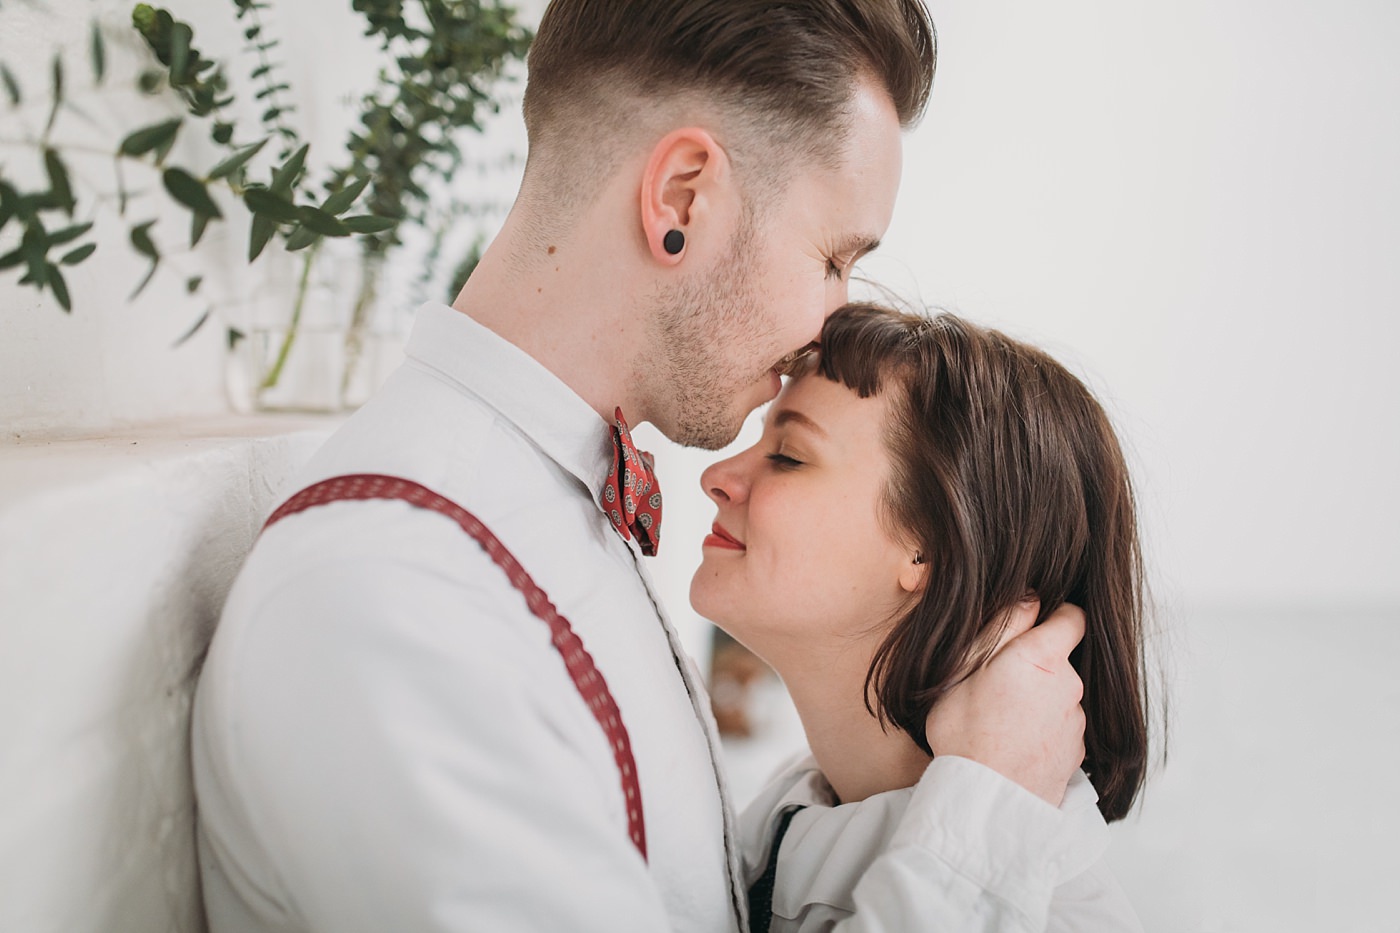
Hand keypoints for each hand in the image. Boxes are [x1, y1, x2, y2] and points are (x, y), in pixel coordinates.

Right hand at [925, 600, 1085, 806]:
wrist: (987, 803)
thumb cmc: (966, 732)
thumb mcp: (965, 667)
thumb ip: (1002, 626)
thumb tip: (1031, 596)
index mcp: (1043, 657)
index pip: (1072, 617)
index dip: (1053, 615)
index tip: (1029, 626)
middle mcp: (1070, 686)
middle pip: (1059, 660)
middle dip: (1033, 665)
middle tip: (993, 684)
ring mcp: (1076, 722)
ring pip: (1058, 696)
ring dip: (1037, 700)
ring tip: (1000, 721)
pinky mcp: (1076, 754)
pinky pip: (1059, 728)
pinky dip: (1042, 731)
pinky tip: (1014, 745)